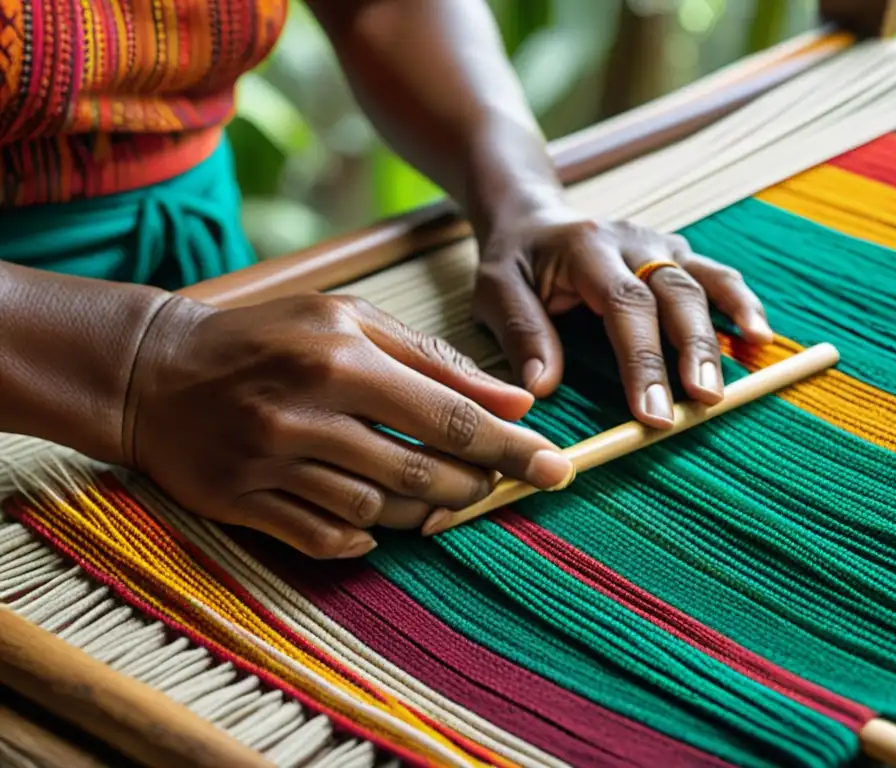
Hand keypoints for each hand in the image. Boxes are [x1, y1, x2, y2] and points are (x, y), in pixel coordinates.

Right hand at [123, 294, 573, 558]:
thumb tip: (515, 400)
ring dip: (424, 513)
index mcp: (340, 359)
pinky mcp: (243, 503)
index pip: (448, 416)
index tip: (555, 467)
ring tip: (443, 498)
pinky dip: (364, 538)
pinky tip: (380, 524)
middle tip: (494, 483)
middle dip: (472, 486)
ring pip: (376, 512)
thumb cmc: (269, 336)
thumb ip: (435, 359)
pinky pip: (324, 538)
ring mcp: (270, 464)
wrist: (155, 372)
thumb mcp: (349, 321)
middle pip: (419, 474)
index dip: (509, 447)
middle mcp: (306, 415)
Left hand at [471, 206, 772, 427]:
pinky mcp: (674, 255)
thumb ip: (520, 333)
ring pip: (700, 282)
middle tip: (704, 401)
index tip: (651, 413)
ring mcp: (658, 244)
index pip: (623, 303)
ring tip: (739, 371)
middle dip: (691, 350)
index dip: (642, 358)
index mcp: (586, 248)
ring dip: (722, 329)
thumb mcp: (495, 289)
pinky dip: (740, 304)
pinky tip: (759, 337)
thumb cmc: (513, 260)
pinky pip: (715, 276)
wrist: (532, 217)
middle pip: (673, 292)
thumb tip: (542, 388)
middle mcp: (631, 240)